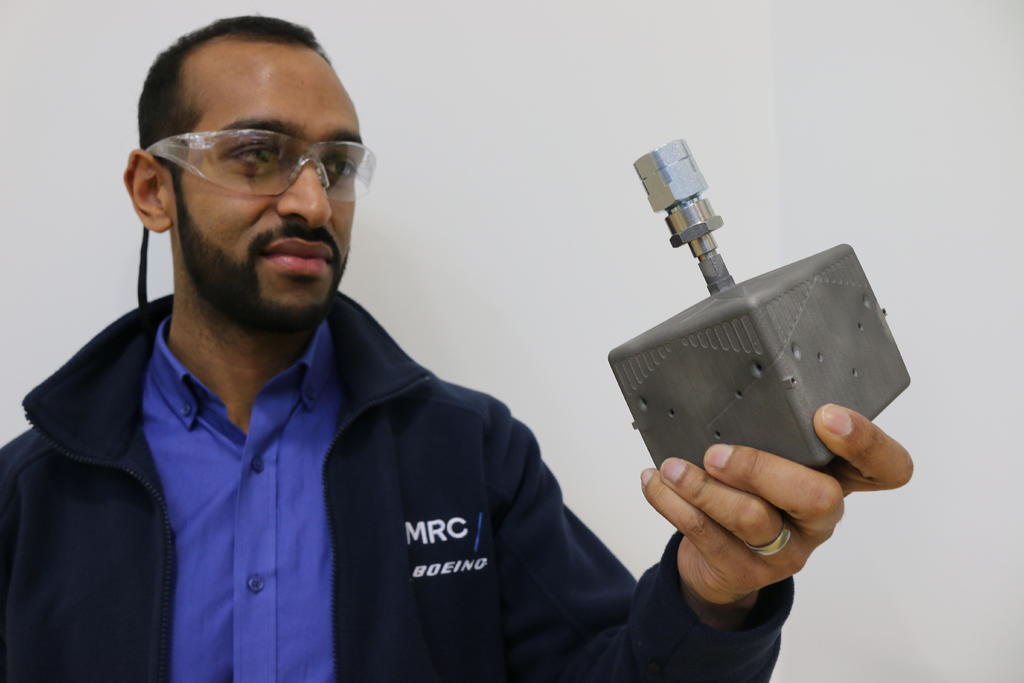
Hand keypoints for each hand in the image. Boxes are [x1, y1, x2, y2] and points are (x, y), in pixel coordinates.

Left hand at [640, 403, 912, 628]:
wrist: (718, 561)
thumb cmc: (747, 488)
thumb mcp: (769, 453)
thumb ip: (766, 425)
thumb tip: (721, 366)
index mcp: (837, 478)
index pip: (886, 468)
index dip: (867, 443)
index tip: (825, 415)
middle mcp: (819, 517)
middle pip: (818, 498)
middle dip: (762, 470)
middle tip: (716, 454)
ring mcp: (786, 550)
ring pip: (754, 521)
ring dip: (705, 490)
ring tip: (672, 468)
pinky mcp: (746, 571)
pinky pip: (708, 537)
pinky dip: (673, 504)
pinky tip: (654, 481)